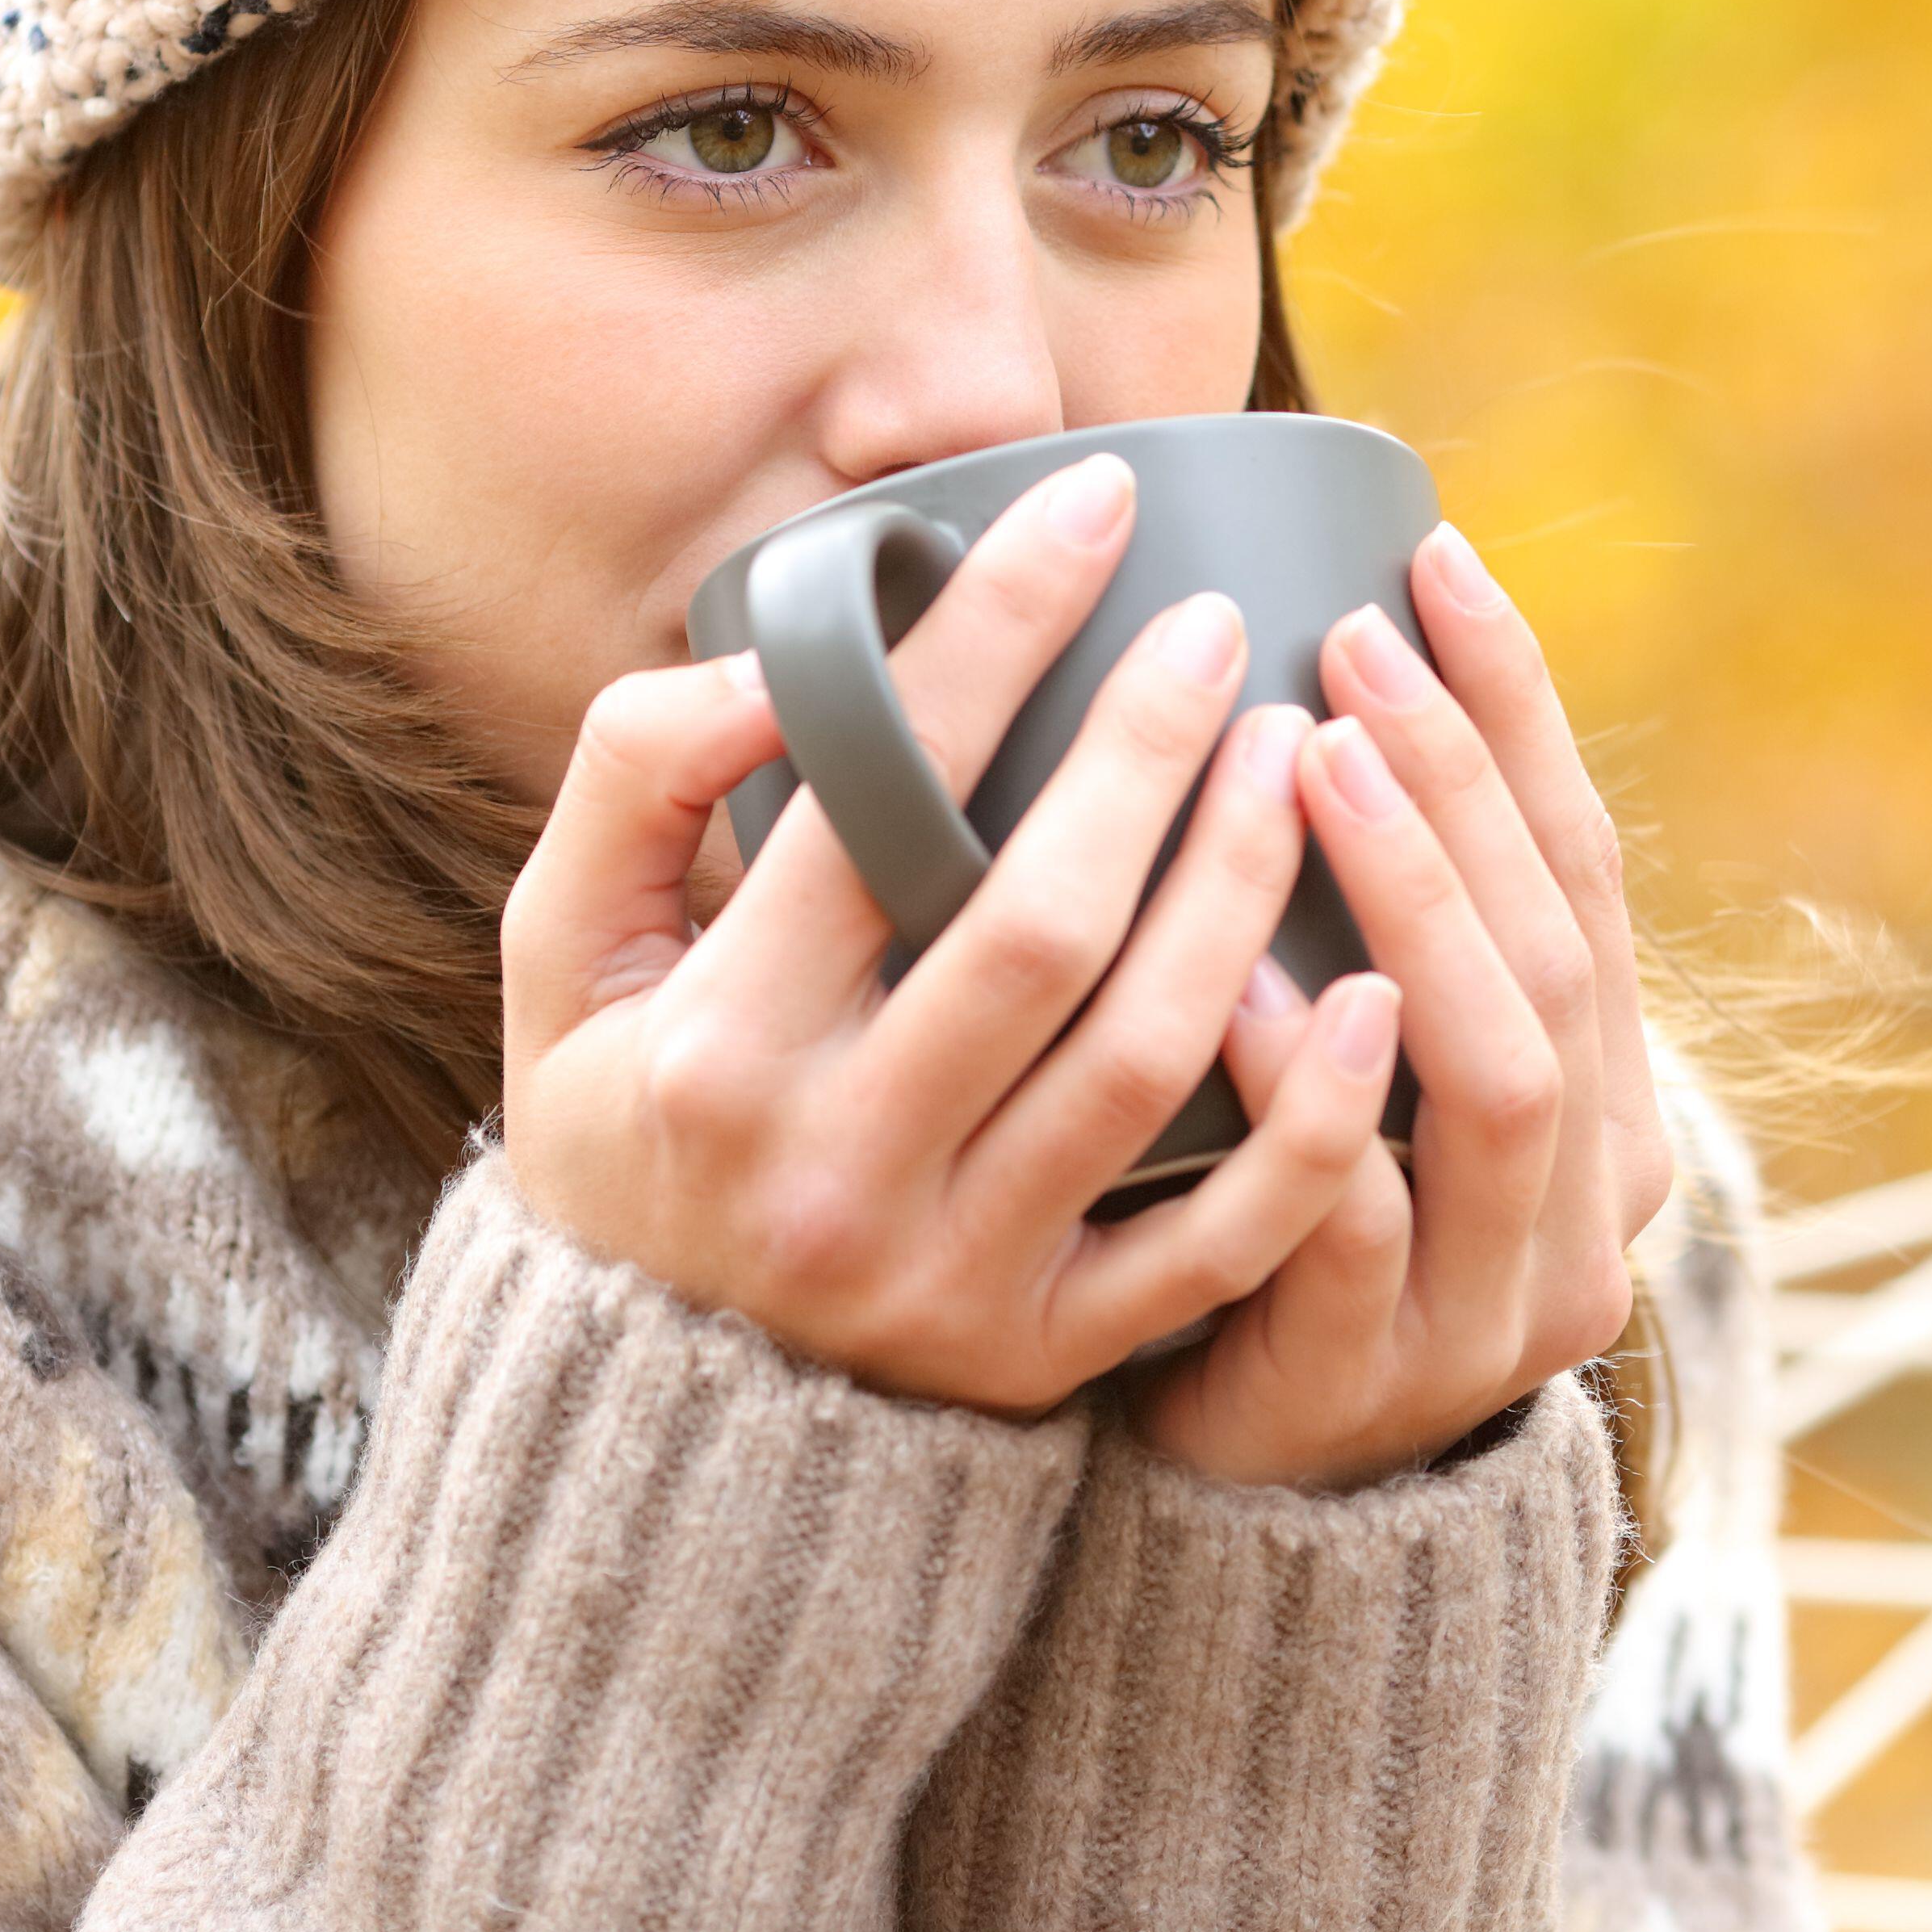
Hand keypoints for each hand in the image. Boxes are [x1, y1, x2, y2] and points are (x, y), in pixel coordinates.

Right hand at [495, 455, 1402, 1413]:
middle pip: (1039, 926)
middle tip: (1220, 628)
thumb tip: (770, 664)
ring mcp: (951, 1274)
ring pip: (1146, 1059)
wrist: (645, 1424)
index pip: (879, 804)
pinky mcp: (1045, 1358)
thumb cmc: (624, 1134)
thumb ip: (631, 781)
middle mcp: (834, 1167)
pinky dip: (1310, 1122)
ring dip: (1243, 891)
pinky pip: (1216, 1242)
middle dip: (1149, 753)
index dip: (994, 636)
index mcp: (712, 1048)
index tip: (1091, 507)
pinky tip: (1372, 991)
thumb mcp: (559, 959)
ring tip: (1301, 757)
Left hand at [1130, 523, 1672, 1489]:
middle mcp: (1585, 1191)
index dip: (1517, 710)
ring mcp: (1492, 1297)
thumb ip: (1378, 916)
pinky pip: (1356, 1225)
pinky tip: (1239, 988)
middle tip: (1352, 639)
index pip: (1586, 866)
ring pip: (1495, 1079)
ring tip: (1312, 763)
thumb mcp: (1368, 1055)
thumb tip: (1304, 657)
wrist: (1251, 1486)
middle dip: (1459, 781)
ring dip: (1411, 905)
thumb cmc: (1285, 1218)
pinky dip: (1311, 1098)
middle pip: (1555, 952)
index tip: (1432, 555)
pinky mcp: (1374, 1378)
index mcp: (1605, 1090)